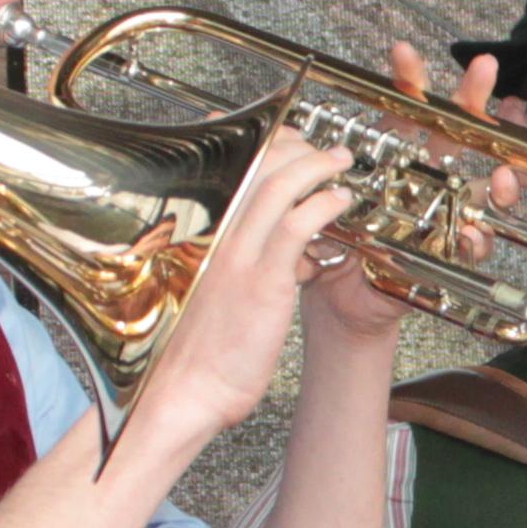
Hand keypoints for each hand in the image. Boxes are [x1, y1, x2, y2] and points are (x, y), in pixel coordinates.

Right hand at [127, 134, 359, 457]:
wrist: (185, 389)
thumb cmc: (199, 346)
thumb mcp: (215, 290)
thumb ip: (242, 261)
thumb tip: (292, 250)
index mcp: (200, 231)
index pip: (232, 166)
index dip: (267, 143)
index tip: (292, 139)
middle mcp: (215, 233)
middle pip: (256, 165)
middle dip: (297, 147)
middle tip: (326, 152)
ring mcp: (237, 254)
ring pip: (279, 186)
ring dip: (318, 165)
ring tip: (341, 162)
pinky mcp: (261, 281)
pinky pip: (296, 227)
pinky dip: (323, 204)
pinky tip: (339, 200)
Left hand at [295, 40, 508, 340]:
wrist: (337, 299)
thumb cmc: (332, 245)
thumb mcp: (318, 203)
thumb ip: (314, 178)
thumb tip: (291, 141)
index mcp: (393, 157)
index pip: (405, 109)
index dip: (408, 80)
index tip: (402, 52)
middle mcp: (425, 176)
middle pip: (458, 131)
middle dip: (473, 98)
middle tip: (482, 69)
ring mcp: (444, 211)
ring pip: (484, 185)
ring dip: (501, 176)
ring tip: (503, 175)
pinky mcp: (449, 251)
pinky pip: (474, 243)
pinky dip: (477, 239)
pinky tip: (473, 235)